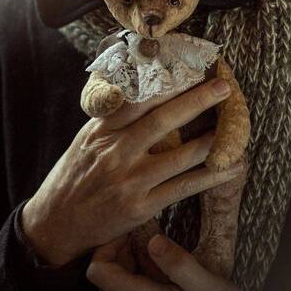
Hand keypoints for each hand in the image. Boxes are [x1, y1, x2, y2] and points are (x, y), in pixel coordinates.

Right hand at [20, 77, 243, 265]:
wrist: (55, 224)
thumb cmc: (73, 176)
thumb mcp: (86, 139)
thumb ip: (113, 118)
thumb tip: (140, 91)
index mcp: (103, 130)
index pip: (138, 99)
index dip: (166, 82)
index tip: (189, 67)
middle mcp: (117, 152)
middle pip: (162, 120)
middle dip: (196, 101)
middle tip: (222, 86)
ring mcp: (130, 180)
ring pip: (179, 156)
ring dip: (211, 140)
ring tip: (235, 127)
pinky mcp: (141, 206)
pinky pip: (183, 188)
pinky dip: (210, 177)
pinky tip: (231, 168)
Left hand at [86, 232, 253, 290]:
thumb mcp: (209, 286)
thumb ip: (181, 265)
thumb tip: (152, 241)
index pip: (98, 271)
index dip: (107, 246)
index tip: (128, 232)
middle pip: (100, 278)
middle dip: (116, 252)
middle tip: (141, 237)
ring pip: (107, 289)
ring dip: (120, 267)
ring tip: (144, 254)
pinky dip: (124, 283)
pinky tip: (146, 273)